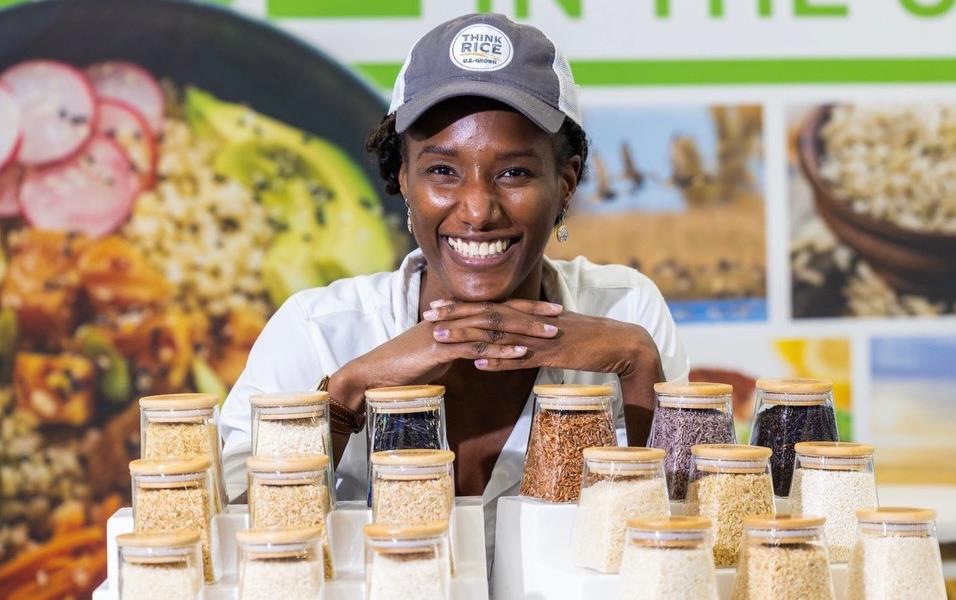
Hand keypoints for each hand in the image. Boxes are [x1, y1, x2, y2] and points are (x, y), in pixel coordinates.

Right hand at [328, 302, 541, 412]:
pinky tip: (520, 354)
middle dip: (532, 313)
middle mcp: (454, 318)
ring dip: (523, 330)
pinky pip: (476, 347)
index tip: (549, 310)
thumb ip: (460, 349)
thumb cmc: (406, 366)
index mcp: (456, 318)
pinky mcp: (441, 347)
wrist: (375, 374)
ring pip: (493, 326)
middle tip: (561, 315)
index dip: (524, 308)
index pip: (495, 307)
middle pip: (500, 310)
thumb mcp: (439, 354)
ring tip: (550, 335)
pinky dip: (500, 350)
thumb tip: (480, 355)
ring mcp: (448, 331)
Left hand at [425, 298, 664, 444]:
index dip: (461, 306)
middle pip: (487, 315)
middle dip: (455, 315)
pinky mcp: (554, 355)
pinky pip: (522, 358)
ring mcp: (542, 337)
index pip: (490, 306)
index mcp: (531, 314)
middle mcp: (532, 321)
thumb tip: (508, 346)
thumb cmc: (589, 339)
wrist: (622, 342)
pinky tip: (479, 364)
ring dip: (468, 336)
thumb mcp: (554, 334)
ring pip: (498, 334)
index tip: (436, 307)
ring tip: (440, 338)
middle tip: (427, 316)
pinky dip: (500, 361)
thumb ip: (530, 336)